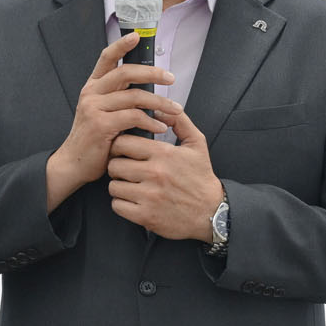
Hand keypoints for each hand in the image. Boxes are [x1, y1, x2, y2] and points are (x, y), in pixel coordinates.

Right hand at [45, 32, 180, 210]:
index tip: (138, 36)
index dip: (121, 44)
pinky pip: (134, 117)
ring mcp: (94, 108)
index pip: (106, 58)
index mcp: (93, 87)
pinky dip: (152, 122)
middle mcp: (91, 93)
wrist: (74, 164)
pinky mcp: (101, 125)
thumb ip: (119, 99)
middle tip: (171, 78)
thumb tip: (149, 90)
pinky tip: (161, 128)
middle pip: (126, 72)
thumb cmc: (94, 140)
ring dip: (160, 103)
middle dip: (152, 73)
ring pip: (135, 96)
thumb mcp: (103, 113)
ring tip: (175, 110)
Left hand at [105, 110, 224, 240]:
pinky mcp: (145, 215)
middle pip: (114, 164)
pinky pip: (117, 205)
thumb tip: (159, 110)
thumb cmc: (201, 178)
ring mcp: (149, 196)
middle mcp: (155, 174)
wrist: (212, 212)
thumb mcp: (197, 144)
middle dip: (118, 166)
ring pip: (113, 186)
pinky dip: (122, 203)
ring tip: (131, 185)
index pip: (123, 142)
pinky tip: (133, 200)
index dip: (121, 146)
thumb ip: (179, 121)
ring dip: (119, 185)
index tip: (126, 151)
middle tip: (127, 169)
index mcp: (164, 154)